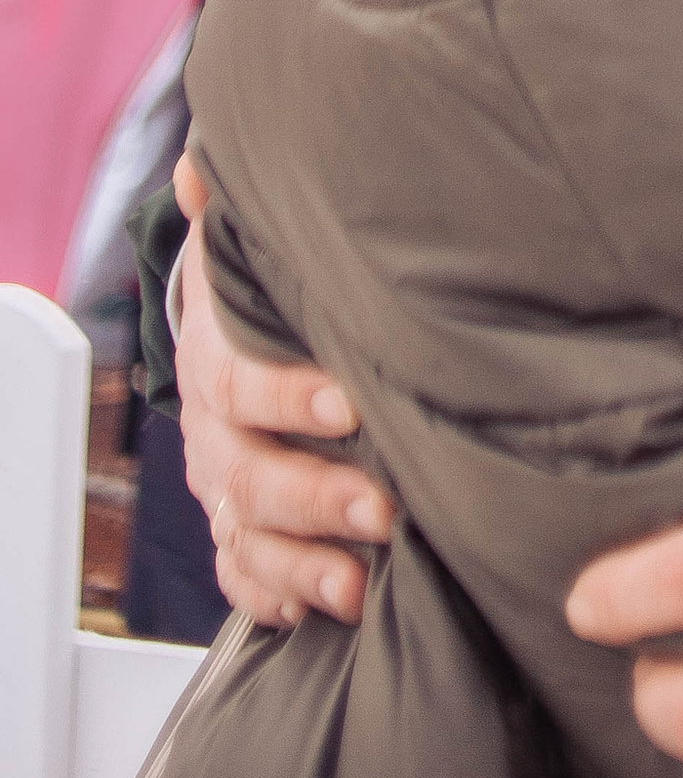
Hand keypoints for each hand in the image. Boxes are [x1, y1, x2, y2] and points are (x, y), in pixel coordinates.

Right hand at [171, 151, 391, 625]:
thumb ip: (240, 210)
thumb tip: (202, 163)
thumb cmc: (267, 290)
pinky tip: (321, 613)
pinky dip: (275, 600)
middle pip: (251, 476)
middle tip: (385, 508)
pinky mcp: (241, 530)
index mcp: (218, 360)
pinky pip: (243, 579)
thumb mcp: (257, 245)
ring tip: (361, 581)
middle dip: (316, 495)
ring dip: (303, 563)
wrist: (238, 333)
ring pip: (248, 539)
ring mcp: (225, 487)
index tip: (351, 402)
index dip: (290, 395)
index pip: (240, 382)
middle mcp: (214, 433)